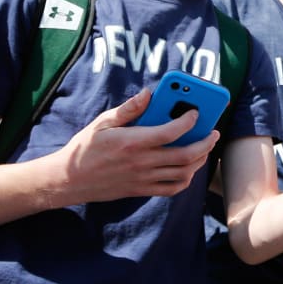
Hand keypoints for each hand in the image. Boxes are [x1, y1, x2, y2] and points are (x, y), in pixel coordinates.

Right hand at [51, 88, 216, 205]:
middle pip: (185, 155)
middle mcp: (141, 162)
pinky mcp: (141, 190)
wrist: (69, 180)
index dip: (188, 120)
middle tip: (214, 132)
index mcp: (132, 142)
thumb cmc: (85, 147)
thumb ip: (129, 109)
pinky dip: (186, 179)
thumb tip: (149, 93)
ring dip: (200, 160)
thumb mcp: (102, 122)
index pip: (170, 131)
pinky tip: (190, 168)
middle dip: (206, 142)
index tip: (196, 112)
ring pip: (183, 173)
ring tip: (205, 147)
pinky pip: (172, 188)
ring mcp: (143, 179)